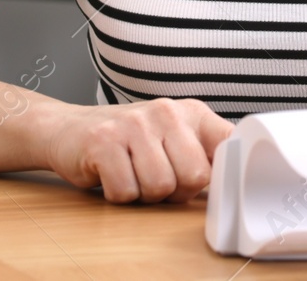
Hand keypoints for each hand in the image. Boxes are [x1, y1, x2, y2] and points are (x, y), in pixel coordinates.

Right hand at [42, 97, 235, 203]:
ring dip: (144, 195)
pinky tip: (112, 176)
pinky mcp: (103, 141)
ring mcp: (134, 124)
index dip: (227, 174)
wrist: (70, 128)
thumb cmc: (130, 142)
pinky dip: (118, 195)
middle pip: (196, 176)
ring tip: (133, 176)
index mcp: (191, 112)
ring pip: (160, 187)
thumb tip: (236, 185)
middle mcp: (166, 112)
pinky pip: (125, 191)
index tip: (214, 186)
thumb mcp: (173, 138)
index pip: (230, 143)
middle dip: (177, 192)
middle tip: (158, 182)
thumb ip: (203, 155)